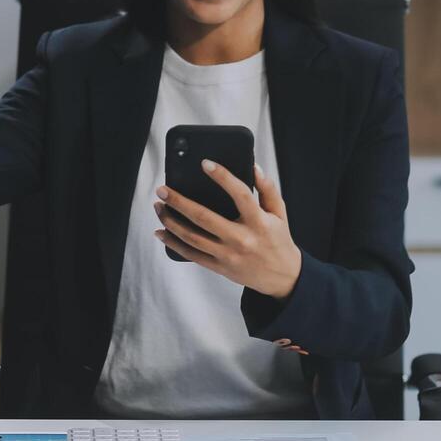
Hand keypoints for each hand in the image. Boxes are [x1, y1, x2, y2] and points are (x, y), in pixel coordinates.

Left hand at [154, 162, 301, 299]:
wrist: (282, 277)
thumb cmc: (279, 240)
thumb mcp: (279, 213)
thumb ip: (267, 189)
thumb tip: (253, 167)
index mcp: (258, 221)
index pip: (240, 193)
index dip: (222, 176)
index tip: (205, 163)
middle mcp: (241, 238)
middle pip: (204, 217)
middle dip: (179, 202)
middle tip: (163, 189)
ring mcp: (228, 255)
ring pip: (192, 237)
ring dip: (171, 221)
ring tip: (159, 207)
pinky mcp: (219, 267)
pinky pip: (191, 254)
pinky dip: (173, 243)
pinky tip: (161, 232)